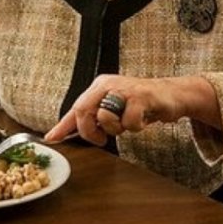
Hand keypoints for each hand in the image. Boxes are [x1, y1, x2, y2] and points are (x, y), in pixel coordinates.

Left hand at [45, 74, 219, 145]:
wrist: (171, 95)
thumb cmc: (140, 104)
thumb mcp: (113, 110)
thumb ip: (91, 120)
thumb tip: (61, 135)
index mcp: (98, 87)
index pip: (76, 107)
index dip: (63, 125)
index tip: (51, 139)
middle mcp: (107, 84)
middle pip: (83, 110)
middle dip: (90, 131)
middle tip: (101, 139)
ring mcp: (124, 89)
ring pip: (105, 117)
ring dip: (116, 129)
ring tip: (127, 123)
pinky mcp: (141, 96)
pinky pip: (129, 121)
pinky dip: (136, 127)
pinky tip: (142, 119)